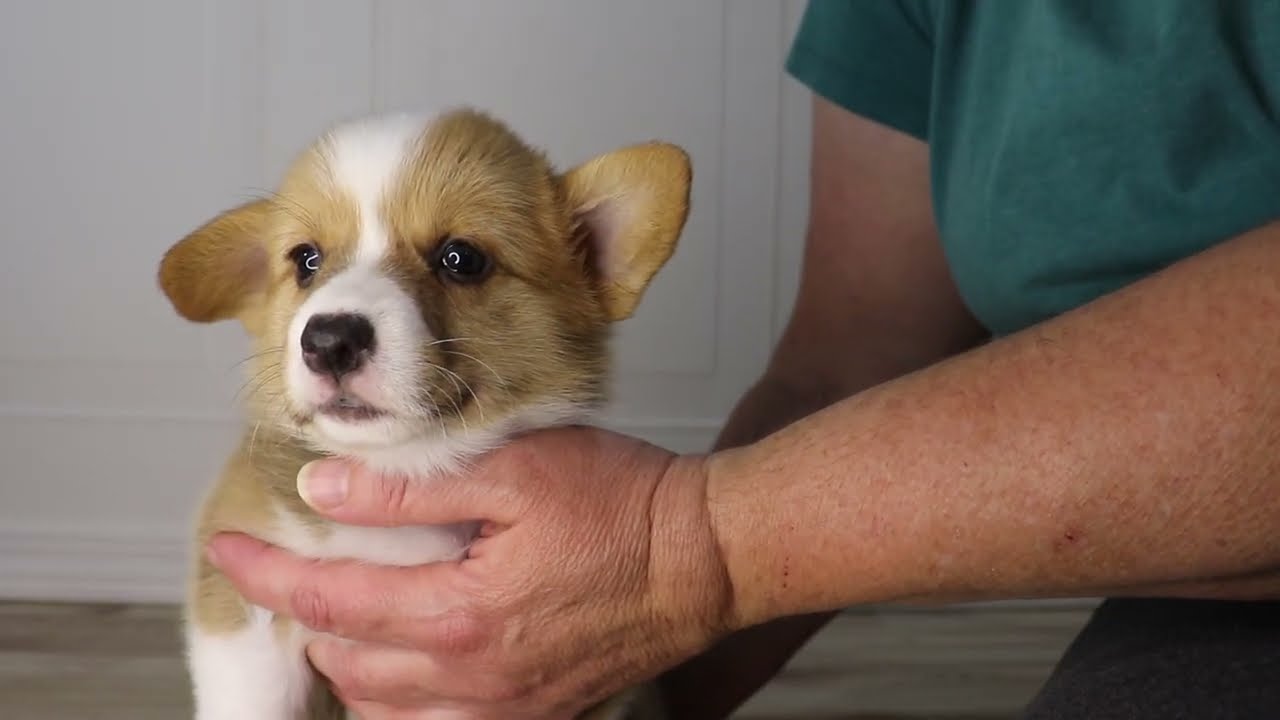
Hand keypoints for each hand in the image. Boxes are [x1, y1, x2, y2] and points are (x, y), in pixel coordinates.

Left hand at [206, 425, 733, 718]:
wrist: (705, 557)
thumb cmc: (623, 504)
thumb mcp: (515, 470)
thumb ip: (412, 486)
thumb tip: (324, 489)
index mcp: (459, 610)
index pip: (326, 599)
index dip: (266, 571)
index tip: (228, 548)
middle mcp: (472, 675)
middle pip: (346, 664)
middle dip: (305, 617)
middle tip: (297, 572)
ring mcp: (506, 706)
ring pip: (386, 712)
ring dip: (350, 667)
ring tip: (346, 619)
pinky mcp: (536, 715)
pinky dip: (403, 706)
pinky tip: (409, 670)